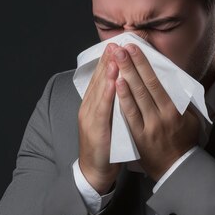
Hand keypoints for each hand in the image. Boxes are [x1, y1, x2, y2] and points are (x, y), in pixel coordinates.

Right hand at [78, 43, 122, 194]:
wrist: (94, 172)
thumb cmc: (105, 148)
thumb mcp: (108, 122)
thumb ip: (113, 105)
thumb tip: (125, 88)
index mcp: (93, 105)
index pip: (101, 79)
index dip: (108, 61)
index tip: (117, 45)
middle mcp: (89, 108)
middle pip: (99, 80)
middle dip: (108, 60)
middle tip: (116, 42)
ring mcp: (90, 118)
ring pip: (100, 90)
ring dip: (108, 71)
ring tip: (116, 55)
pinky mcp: (96, 129)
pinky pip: (103, 108)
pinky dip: (108, 93)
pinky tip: (115, 81)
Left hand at [112, 44, 199, 181]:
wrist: (175, 169)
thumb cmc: (182, 141)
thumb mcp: (189, 118)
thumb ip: (180, 100)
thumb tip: (173, 79)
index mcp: (175, 110)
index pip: (157, 81)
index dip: (145, 64)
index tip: (135, 48)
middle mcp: (163, 116)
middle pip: (145, 85)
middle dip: (132, 64)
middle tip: (121, 47)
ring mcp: (150, 126)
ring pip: (136, 97)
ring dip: (125, 76)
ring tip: (115, 59)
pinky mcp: (139, 136)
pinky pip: (129, 114)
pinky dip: (123, 98)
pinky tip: (116, 85)